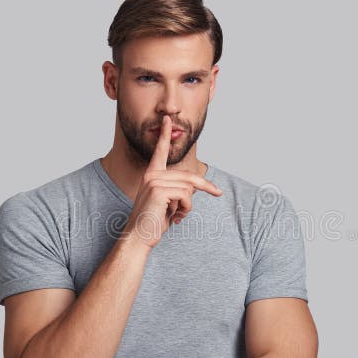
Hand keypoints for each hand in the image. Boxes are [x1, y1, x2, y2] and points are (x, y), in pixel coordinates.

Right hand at [122, 114, 222, 248]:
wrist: (139, 237)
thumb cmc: (153, 221)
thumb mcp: (168, 202)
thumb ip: (178, 190)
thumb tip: (197, 186)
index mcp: (152, 175)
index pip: (159, 152)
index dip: (164, 135)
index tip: (167, 120)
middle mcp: (151, 175)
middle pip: (189, 175)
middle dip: (206, 186)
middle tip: (218, 192)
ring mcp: (154, 182)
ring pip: (189, 188)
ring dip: (188, 205)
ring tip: (177, 215)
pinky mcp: (159, 191)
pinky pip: (186, 196)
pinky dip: (186, 209)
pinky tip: (174, 217)